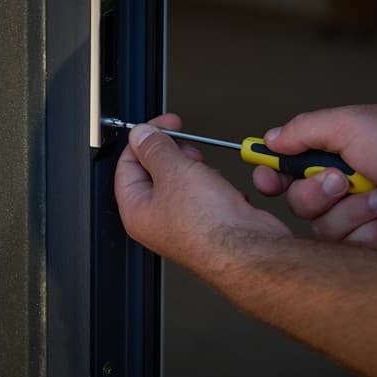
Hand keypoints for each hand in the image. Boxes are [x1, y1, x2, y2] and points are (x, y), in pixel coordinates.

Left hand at [115, 113, 290, 275]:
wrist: (250, 251)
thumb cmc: (209, 227)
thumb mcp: (174, 171)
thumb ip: (154, 148)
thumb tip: (141, 134)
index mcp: (136, 211)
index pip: (127, 165)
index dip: (143, 140)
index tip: (161, 125)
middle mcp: (157, 220)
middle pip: (156, 171)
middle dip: (175, 154)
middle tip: (187, 147)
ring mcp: (184, 222)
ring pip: (185, 180)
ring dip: (198, 169)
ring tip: (207, 174)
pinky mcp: (209, 222)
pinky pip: (207, 192)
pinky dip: (216, 185)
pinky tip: (223, 191)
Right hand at [252, 105, 376, 252]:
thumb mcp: (349, 124)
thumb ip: (303, 130)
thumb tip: (270, 139)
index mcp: (331, 154)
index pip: (285, 167)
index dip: (270, 174)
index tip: (265, 178)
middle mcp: (339, 187)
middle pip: (297, 202)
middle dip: (317, 192)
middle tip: (341, 180)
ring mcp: (355, 217)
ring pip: (321, 229)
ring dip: (351, 212)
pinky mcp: (371, 246)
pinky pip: (348, 249)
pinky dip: (369, 233)